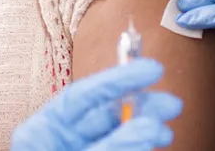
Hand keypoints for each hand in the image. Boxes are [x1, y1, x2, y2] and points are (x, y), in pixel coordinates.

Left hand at [11, 58, 183, 150]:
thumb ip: (114, 147)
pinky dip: (138, 145)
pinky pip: (121, 148)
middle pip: (105, 114)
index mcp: (42, 133)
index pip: (83, 96)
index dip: (119, 80)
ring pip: (118, 134)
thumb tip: (148, 126)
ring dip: (145, 130)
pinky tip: (155, 142)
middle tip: (172, 105)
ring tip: (166, 134)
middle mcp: (61, 142)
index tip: (151, 70)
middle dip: (141, 107)